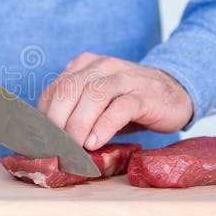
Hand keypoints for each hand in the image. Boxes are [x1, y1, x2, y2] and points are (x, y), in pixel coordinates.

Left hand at [37, 53, 192, 148]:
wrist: (174, 93)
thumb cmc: (129, 103)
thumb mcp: (97, 104)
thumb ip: (75, 112)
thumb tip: (48, 141)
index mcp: (84, 67)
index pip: (54, 89)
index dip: (44, 117)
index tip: (40, 141)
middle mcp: (102, 67)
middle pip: (69, 90)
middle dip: (57, 121)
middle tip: (54, 147)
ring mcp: (124, 78)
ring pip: (93, 96)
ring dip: (78, 125)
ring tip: (73, 148)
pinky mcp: (144, 95)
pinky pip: (120, 108)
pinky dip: (104, 126)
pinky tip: (96, 143)